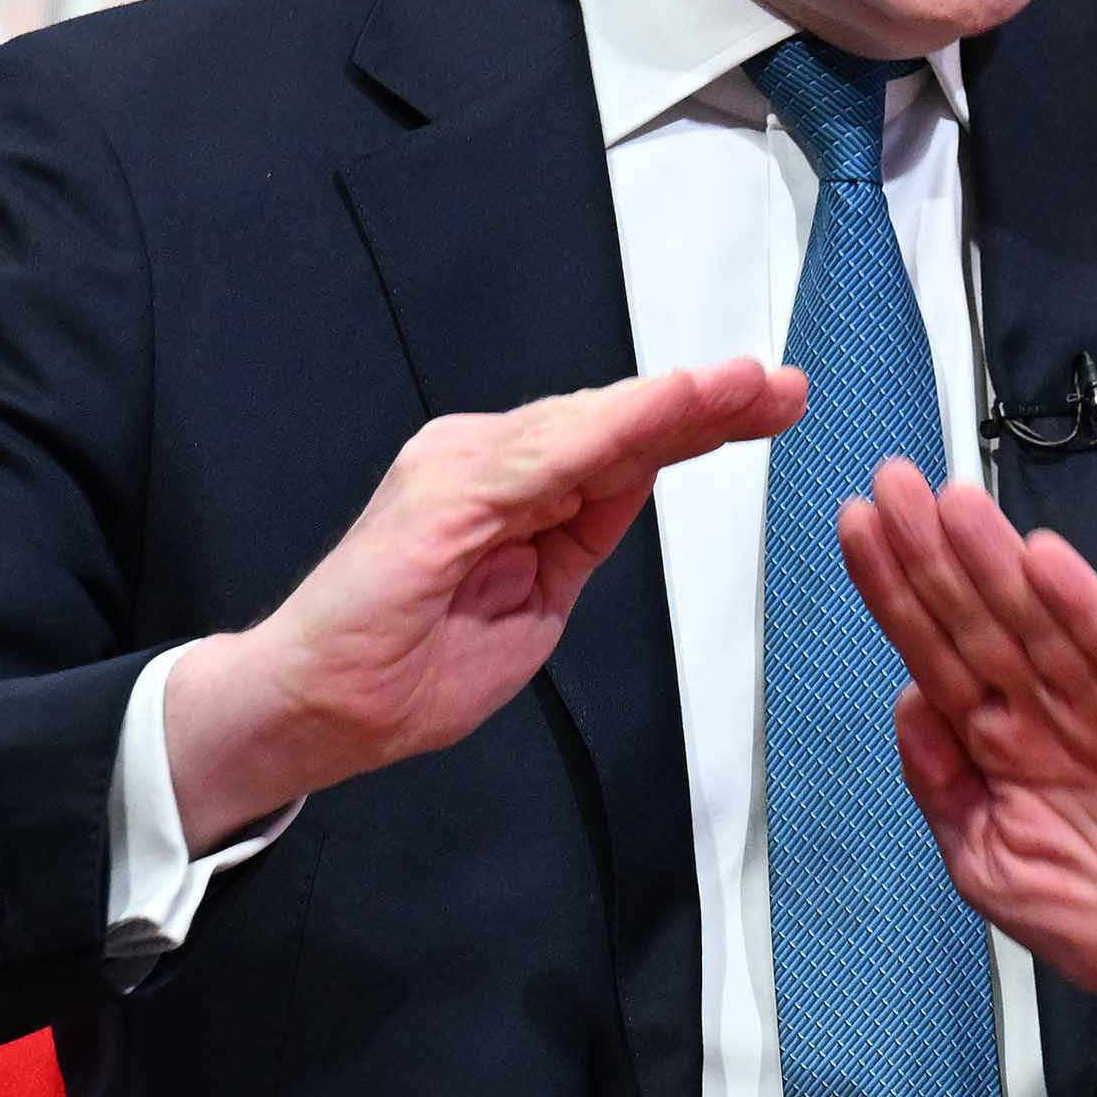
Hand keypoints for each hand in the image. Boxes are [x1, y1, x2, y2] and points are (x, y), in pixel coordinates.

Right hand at [166, 360, 805, 853]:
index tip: (771, 403)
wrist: (312, 710)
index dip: (696, 419)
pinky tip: (667, 413)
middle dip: (704, 401)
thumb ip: (579, 538)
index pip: (619, 444)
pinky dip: (614, 431)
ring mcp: (460, 468)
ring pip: (589, 424)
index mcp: (509, 486)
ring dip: (672, 403)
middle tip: (784, 386)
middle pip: (614, 421)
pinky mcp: (442, 495)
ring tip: (744, 386)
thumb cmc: (407, 669)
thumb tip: (635, 486)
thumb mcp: (535, 604)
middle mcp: (485, 459)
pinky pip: (544, 456)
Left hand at [838, 459, 1096, 1023]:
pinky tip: (1047, 562)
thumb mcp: (993, 869)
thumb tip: (905, 705)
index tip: (860, 532)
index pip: (934, 649)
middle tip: (893, 487)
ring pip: (1041, 618)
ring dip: (997, 560)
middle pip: (979, 616)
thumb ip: (944, 789)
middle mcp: (1046, 709)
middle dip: (933, 552)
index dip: (895, 589)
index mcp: (997, 742)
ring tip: (954, 506)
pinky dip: (1087, 605)